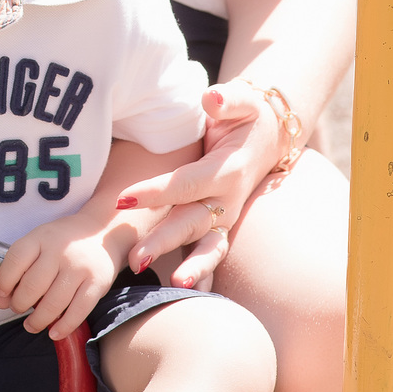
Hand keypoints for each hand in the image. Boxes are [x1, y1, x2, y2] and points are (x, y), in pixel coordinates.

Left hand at [0, 218, 118, 340]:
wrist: (102, 232)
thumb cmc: (63, 242)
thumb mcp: (39, 242)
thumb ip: (19, 268)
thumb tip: (0, 301)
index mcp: (40, 237)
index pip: (15, 261)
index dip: (4, 283)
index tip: (2, 296)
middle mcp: (59, 251)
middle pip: (32, 286)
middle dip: (20, 304)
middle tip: (19, 309)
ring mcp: (79, 267)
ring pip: (54, 303)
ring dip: (38, 320)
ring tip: (32, 325)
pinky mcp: (97, 283)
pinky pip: (78, 311)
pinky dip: (64, 327)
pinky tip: (54, 332)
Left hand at [117, 81, 289, 287]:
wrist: (269, 137)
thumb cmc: (247, 116)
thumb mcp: (242, 100)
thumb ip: (227, 99)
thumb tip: (211, 98)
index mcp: (227, 169)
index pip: (186, 183)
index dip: (155, 191)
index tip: (123, 198)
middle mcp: (228, 198)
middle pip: (192, 222)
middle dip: (164, 241)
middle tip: (134, 258)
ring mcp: (226, 216)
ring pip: (207, 246)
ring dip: (189, 267)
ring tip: (169, 285)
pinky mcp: (221, 225)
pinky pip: (211, 252)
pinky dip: (202, 274)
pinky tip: (181, 293)